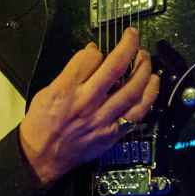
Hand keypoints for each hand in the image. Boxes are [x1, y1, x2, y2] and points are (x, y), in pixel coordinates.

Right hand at [19, 28, 159, 187]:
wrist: (42, 157)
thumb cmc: (42, 123)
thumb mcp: (46, 92)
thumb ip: (70, 73)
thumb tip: (93, 53)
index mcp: (66, 89)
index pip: (89, 58)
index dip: (98, 49)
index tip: (100, 49)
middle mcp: (86, 102)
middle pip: (115, 68)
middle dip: (129, 46)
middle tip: (133, 38)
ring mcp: (102, 119)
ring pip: (132, 89)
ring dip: (144, 69)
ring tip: (146, 59)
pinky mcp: (112, 133)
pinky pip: (137, 113)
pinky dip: (148, 96)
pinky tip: (152, 83)